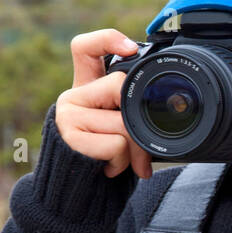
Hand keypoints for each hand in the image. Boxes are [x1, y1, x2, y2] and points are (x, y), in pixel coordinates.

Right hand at [54, 28, 152, 179]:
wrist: (79, 193)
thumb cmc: (106, 157)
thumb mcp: (120, 129)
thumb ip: (131, 111)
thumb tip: (164, 111)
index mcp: (86, 87)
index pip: (85, 48)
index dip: (107, 40)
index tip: (131, 48)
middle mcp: (72, 96)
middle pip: (119, 86)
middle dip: (139, 121)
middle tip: (140, 148)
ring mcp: (67, 114)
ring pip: (122, 121)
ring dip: (133, 150)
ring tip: (120, 161)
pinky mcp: (68, 136)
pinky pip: (115, 143)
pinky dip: (121, 162)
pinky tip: (108, 167)